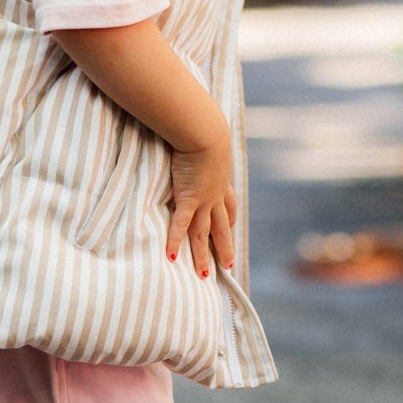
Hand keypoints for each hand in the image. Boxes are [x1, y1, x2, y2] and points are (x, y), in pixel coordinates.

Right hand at [167, 128, 236, 277]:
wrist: (205, 131)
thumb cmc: (203, 128)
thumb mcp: (206, 139)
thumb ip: (200, 143)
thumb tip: (193, 134)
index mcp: (221, 181)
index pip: (229, 207)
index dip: (229, 220)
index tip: (230, 229)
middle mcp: (215, 195)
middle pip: (222, 227)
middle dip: (225, 247)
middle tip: (229, 265)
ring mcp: (203, 200)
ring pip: (204, 234)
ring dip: (203, 255)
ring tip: (204, 275)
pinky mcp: (189, 198)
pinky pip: (182, 226)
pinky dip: (176, 241)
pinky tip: (171, 257)